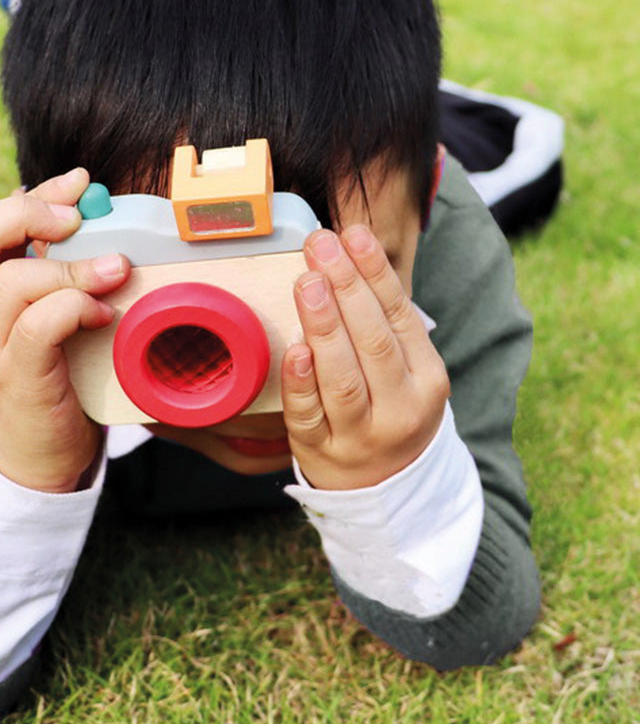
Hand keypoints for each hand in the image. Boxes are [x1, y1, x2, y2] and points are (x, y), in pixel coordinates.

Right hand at [0, 168, 129, 491]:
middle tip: (80, 220)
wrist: (36, 457)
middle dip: (29, 216)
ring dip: (75, 269)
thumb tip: (83, 216)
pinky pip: (39, 326)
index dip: (31, 195)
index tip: (80, 183)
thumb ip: (51, 275)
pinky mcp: (16, 379)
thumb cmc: (50, 377)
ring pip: (15, 282)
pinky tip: (104, 315)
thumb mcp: (42, 318)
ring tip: (116, 273)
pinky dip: (76, 308)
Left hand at [281, 225, 449, 489]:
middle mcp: (400, 408)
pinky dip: (302, 383)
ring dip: (325, 327)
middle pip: (373, 342)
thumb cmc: (392, 412)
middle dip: (347, 289)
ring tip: (309, 282)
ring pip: (343, 378)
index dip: (374, 273)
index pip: (399, 317)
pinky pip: (310, 416)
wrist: (386, 488)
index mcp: (427, 379)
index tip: (353, 234)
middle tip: (322, 246)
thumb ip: (385, 325)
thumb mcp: (409, 373)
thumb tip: (349, 257)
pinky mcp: (321, 452)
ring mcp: (360, 435)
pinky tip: (296, 350)